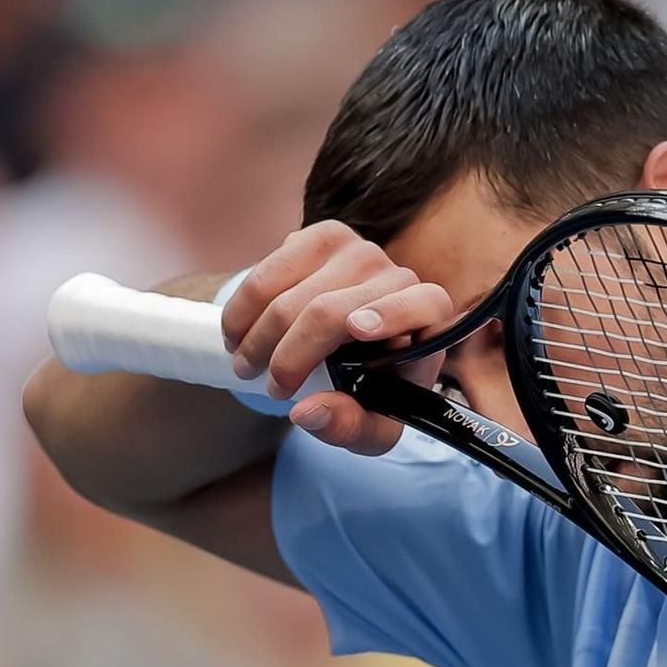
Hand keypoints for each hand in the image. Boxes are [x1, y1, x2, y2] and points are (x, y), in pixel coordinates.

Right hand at [220, 219, 455, 454]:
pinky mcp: (323, 237)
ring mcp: (359, 251)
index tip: (356, 330)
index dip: (390, 314)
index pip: (423, 305)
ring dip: (259, 336)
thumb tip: (307, 411)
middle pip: (330, 312)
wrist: (351, 350)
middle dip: (288, 356)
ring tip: (246, 365)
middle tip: (270, 388)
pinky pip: (270, 270)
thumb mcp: (370, 428)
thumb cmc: (371, 392)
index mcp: (428, 321)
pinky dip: (245, 307)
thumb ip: (350, 428)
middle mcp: (398, 277)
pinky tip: (238, 333)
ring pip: (292, 294)